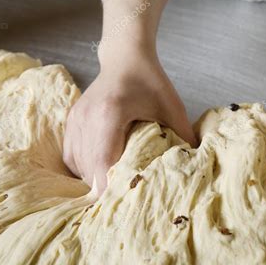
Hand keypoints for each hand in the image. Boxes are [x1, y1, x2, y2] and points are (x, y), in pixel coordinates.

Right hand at [63, 52, 195, 194]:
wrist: (125, 59)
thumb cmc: (150, 82)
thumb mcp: (172, 108)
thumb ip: (184, 137)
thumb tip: (194, 166)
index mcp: (110, 114)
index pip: (103, 162)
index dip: (110, 189)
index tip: (124, 205)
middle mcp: (86, 119)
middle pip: (90, 169)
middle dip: (106, 189)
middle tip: (125, 200)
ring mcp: (75, 121)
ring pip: (79, 166)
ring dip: (95, 180)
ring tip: (115, 186)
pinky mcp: (71, 122)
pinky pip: (72, 157)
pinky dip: (85, 169)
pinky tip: (101, 171)